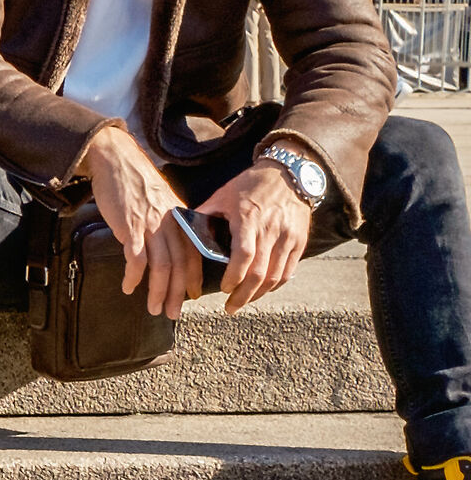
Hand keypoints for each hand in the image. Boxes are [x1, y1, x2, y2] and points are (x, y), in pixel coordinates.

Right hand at [81, 124, 197, 319]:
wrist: (116, 160)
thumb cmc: (134, 181)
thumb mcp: (159, 201)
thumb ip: (166, 222)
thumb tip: (165, 245)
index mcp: (179, 218)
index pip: (193, 253)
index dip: (194, 277)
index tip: (193, 296)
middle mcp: (169, 223)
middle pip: (179, 265)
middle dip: (177, 293)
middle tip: (172, 313)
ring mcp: (150, 225)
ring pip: (161, 266)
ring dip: (158, 291)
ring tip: (153, 308)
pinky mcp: (130, 226)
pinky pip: (136, 258)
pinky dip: (134, 276)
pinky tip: (129, 287)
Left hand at [197, 161, 313, 311]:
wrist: (290, 172)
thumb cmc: (250, 185)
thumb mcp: (223, 195)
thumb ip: (203, 215)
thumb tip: (180, 233)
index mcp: (248, 219)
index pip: (244, 256)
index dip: (234, 277)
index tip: (224, 289)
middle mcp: (271, 229)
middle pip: (260, 273)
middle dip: (243, 295)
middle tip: (230, 308)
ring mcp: (288, 236)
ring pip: (276, 276)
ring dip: (258, 294)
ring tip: (243, 302)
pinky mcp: (300, 240)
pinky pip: (289, 270)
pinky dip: (275, 285)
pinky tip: (262, 291)